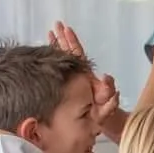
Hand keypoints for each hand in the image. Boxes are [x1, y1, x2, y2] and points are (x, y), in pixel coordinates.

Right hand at [49, 21, 125, 136]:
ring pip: (65, 60)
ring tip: (49, 33)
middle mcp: (81, 76)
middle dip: (63, 39)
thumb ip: (108, 90)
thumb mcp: (108, 103)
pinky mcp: (70, 89)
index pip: (78, 55)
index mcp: (87, 77)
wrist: (105, 126)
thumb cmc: (107, 116)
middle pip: (71, 53)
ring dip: (58, 47)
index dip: (72, 42)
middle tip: (55, 25)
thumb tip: (106, 76)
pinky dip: (54, 62)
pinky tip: (45, 59)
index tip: (65, 29)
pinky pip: (61, 72)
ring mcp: (75, 82)